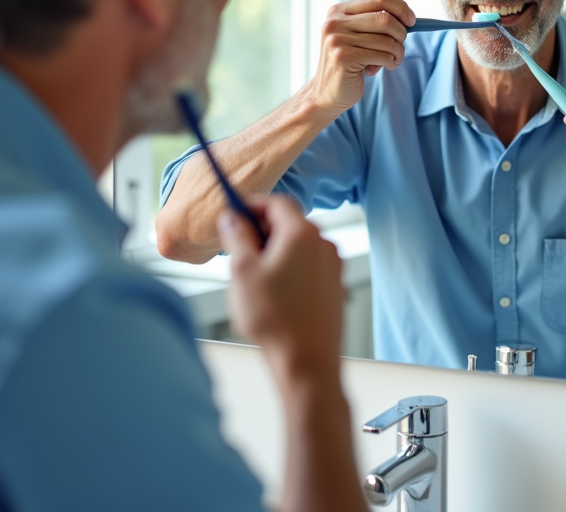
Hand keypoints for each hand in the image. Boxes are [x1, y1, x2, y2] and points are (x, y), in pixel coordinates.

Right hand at [219, 195, 344, 382]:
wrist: (307, 362)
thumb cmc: (274, 319)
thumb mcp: (242, 272)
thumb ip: (236, 237)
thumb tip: (230, 217)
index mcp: (302, 234)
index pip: (277, 203)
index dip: (252, 205)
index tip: (233, 214)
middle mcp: (323, 244)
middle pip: (289, 222)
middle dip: (261, 230)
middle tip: (237, 247)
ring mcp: (332, 266)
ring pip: (298, 245)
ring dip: (274, 250)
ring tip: (252, 276)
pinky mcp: (334, 285)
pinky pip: (308, 264)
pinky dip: (289, 266)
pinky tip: (272, 292)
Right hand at [302, 0, 415, 115]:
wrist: (326, 94)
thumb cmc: (349, 64)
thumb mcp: (358, 37)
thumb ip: (376, 24)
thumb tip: (409, 19)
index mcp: (339, 11)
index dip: (401, 8)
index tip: (411, 21)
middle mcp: (335, 22)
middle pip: (385, 19)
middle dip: (401, 34)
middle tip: (399, 47)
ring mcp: (337, 40)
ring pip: (387, 40)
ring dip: (397, 53)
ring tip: (390, 61)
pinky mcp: (343, 58)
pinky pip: (382, 56)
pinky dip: (389, 63)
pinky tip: (376, 69)